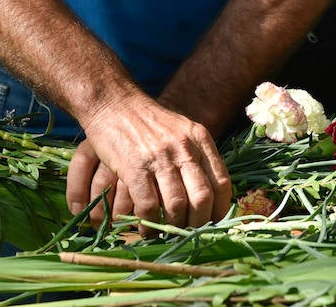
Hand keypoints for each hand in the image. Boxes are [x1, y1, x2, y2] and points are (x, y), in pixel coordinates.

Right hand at [65, 97, 231, 228]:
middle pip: (202, 197)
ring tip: (168, 232)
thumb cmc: (148, 120)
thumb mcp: (181, 129)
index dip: (220, 209)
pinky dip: (148, 223)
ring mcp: (159, 158)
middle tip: (191, 233)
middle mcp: (184, 148)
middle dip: (199, 223)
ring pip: (177, 205)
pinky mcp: (134, 168)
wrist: (114, 102)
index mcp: (199, 138)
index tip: (214, 222)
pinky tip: (145, 227)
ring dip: (173, 226)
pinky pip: (148, 205)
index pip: (221, 181)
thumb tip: (210, 193)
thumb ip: (196, 155)